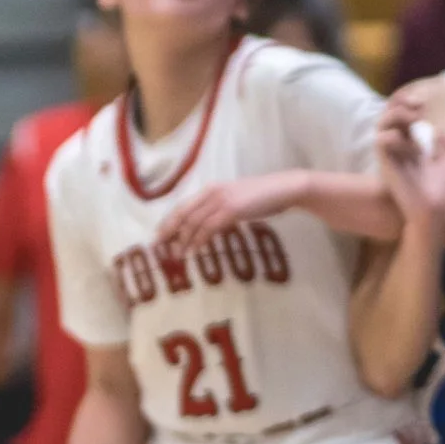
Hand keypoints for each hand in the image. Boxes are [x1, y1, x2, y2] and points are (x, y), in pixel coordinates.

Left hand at [165, 169, 303, 252]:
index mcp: (212, 189)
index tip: (160, 234)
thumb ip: (223, 211)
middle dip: (169, 230)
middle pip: (183, 213)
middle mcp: (212, 192)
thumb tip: (210, 228)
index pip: (184, 206)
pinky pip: (209, 227)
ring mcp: (222, 200)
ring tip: (177, 254)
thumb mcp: (238, 202)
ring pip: (194, 222)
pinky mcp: (232, 209)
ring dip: (183, 240)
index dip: (169, 221)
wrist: (285, 189)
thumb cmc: (264, 196)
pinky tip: (195, 250)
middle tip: (159, 246)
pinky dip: (199, 240)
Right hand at [376, 99, 444, 228]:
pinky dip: (395, 136)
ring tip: (414, 119)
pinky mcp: (386, 164)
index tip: (423, 103)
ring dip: (397, 114)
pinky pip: (381, 140)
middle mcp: (399, 148)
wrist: (436, 211)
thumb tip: (436, 130)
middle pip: (388, 114)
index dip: (407, 104)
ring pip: (381, 123)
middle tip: (418, 107)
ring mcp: (391, 155)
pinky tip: (412, 146)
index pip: (401, 117)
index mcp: (412, 146)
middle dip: (400, 103)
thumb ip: (442, 144)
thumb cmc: (442, 191)